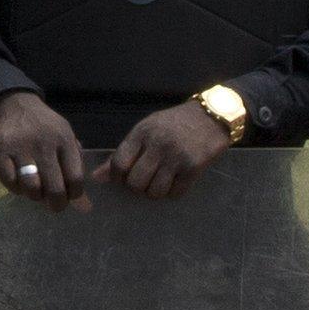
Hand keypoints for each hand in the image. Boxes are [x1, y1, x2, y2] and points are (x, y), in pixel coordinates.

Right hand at [0, 91, 87, 210]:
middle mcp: (42, 143)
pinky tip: (19, 183)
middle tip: (55, 205)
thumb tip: (84, 207)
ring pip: (31, 187)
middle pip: (54, 187)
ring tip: (35, 191)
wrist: (13, 104)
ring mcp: (18, 146)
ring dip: (35, 196)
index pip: (75, 177)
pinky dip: (16, 188)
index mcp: (63, 139)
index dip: (74, 194)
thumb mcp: (65, 140)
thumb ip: (75, 169)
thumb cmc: (44, 127)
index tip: (70, 196)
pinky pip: (9, 182)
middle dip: (57, 203)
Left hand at [91, 101, 229, 199]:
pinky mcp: (194, 168)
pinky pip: (176, 193)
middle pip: (136, 182)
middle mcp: (158, 145)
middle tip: (143, 181)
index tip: (122, 179)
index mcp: (142, 134)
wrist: (211, 116)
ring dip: (155, 192)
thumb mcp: (145, 130)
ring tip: (159, 182)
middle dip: (136, 187)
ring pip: (155, 191)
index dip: (116, 177)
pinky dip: (173, 192)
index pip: (119, 164)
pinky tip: (175, 182)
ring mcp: (177, 157)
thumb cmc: (173, 123)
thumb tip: (97, 177)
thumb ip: (123, 153)